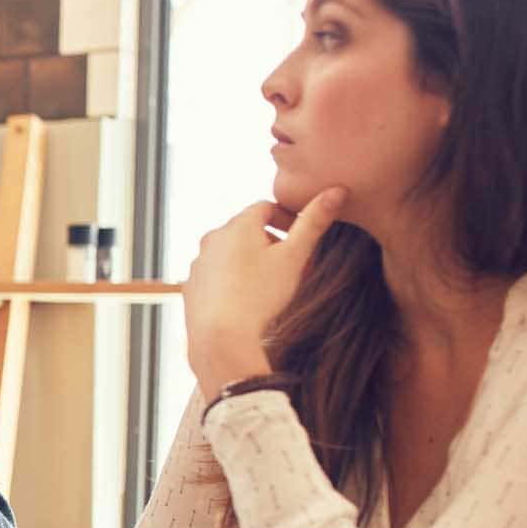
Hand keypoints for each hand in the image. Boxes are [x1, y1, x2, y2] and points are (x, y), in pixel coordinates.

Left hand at [182, 187, 343, 397]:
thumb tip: (336, 190)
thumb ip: (314, 222)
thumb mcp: (294, 257)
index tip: (299, 235)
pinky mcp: (191, 286)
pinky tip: (245, 298)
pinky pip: (215, 275)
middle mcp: (212, 238)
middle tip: (288, 260)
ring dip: (249, 259)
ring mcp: (198, 263)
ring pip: (229, 252)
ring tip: (268, 281)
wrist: (220, 337)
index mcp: (237, 225)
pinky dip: (230, 279)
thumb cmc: (260, 295)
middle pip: (245, 229)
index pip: (265, 207)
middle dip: (268, 239)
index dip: (286, 217)